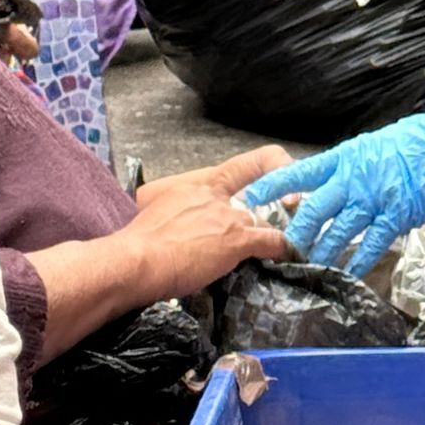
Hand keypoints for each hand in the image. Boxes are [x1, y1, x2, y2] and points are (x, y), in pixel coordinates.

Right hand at [127, 148, 292, 301]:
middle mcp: (215, 194)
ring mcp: (228, 216)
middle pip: (256, 196)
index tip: (282, 177)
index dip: (270, 166)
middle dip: (270, 208)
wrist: (136, 259)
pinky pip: (271, 241)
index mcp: (195, 184)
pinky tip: (287, 254)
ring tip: (274, 246)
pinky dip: (282, 248)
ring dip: (269, 232)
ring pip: (262, 221)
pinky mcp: (236, 239)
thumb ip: (171, 205)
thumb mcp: (152, 206)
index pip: (240, 166)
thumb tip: (174, 218)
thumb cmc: (138, 239)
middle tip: (282, 217)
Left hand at [246, 115, 424, 275]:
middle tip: (279, 250)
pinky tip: (348, 273)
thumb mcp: (372, 147)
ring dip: (322, 252)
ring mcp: (374, 201)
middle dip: (294, 233)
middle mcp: (353, 181)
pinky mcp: (395, 218)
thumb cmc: (414, 143)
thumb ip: (348, 166)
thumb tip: (329, 181)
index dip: (273, 187)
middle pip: (313, 211)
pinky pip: (371, 244)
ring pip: (338, 232)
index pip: (299, 173)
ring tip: (309, 267)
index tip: (249, 199)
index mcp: (344, 159)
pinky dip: (359, 261)